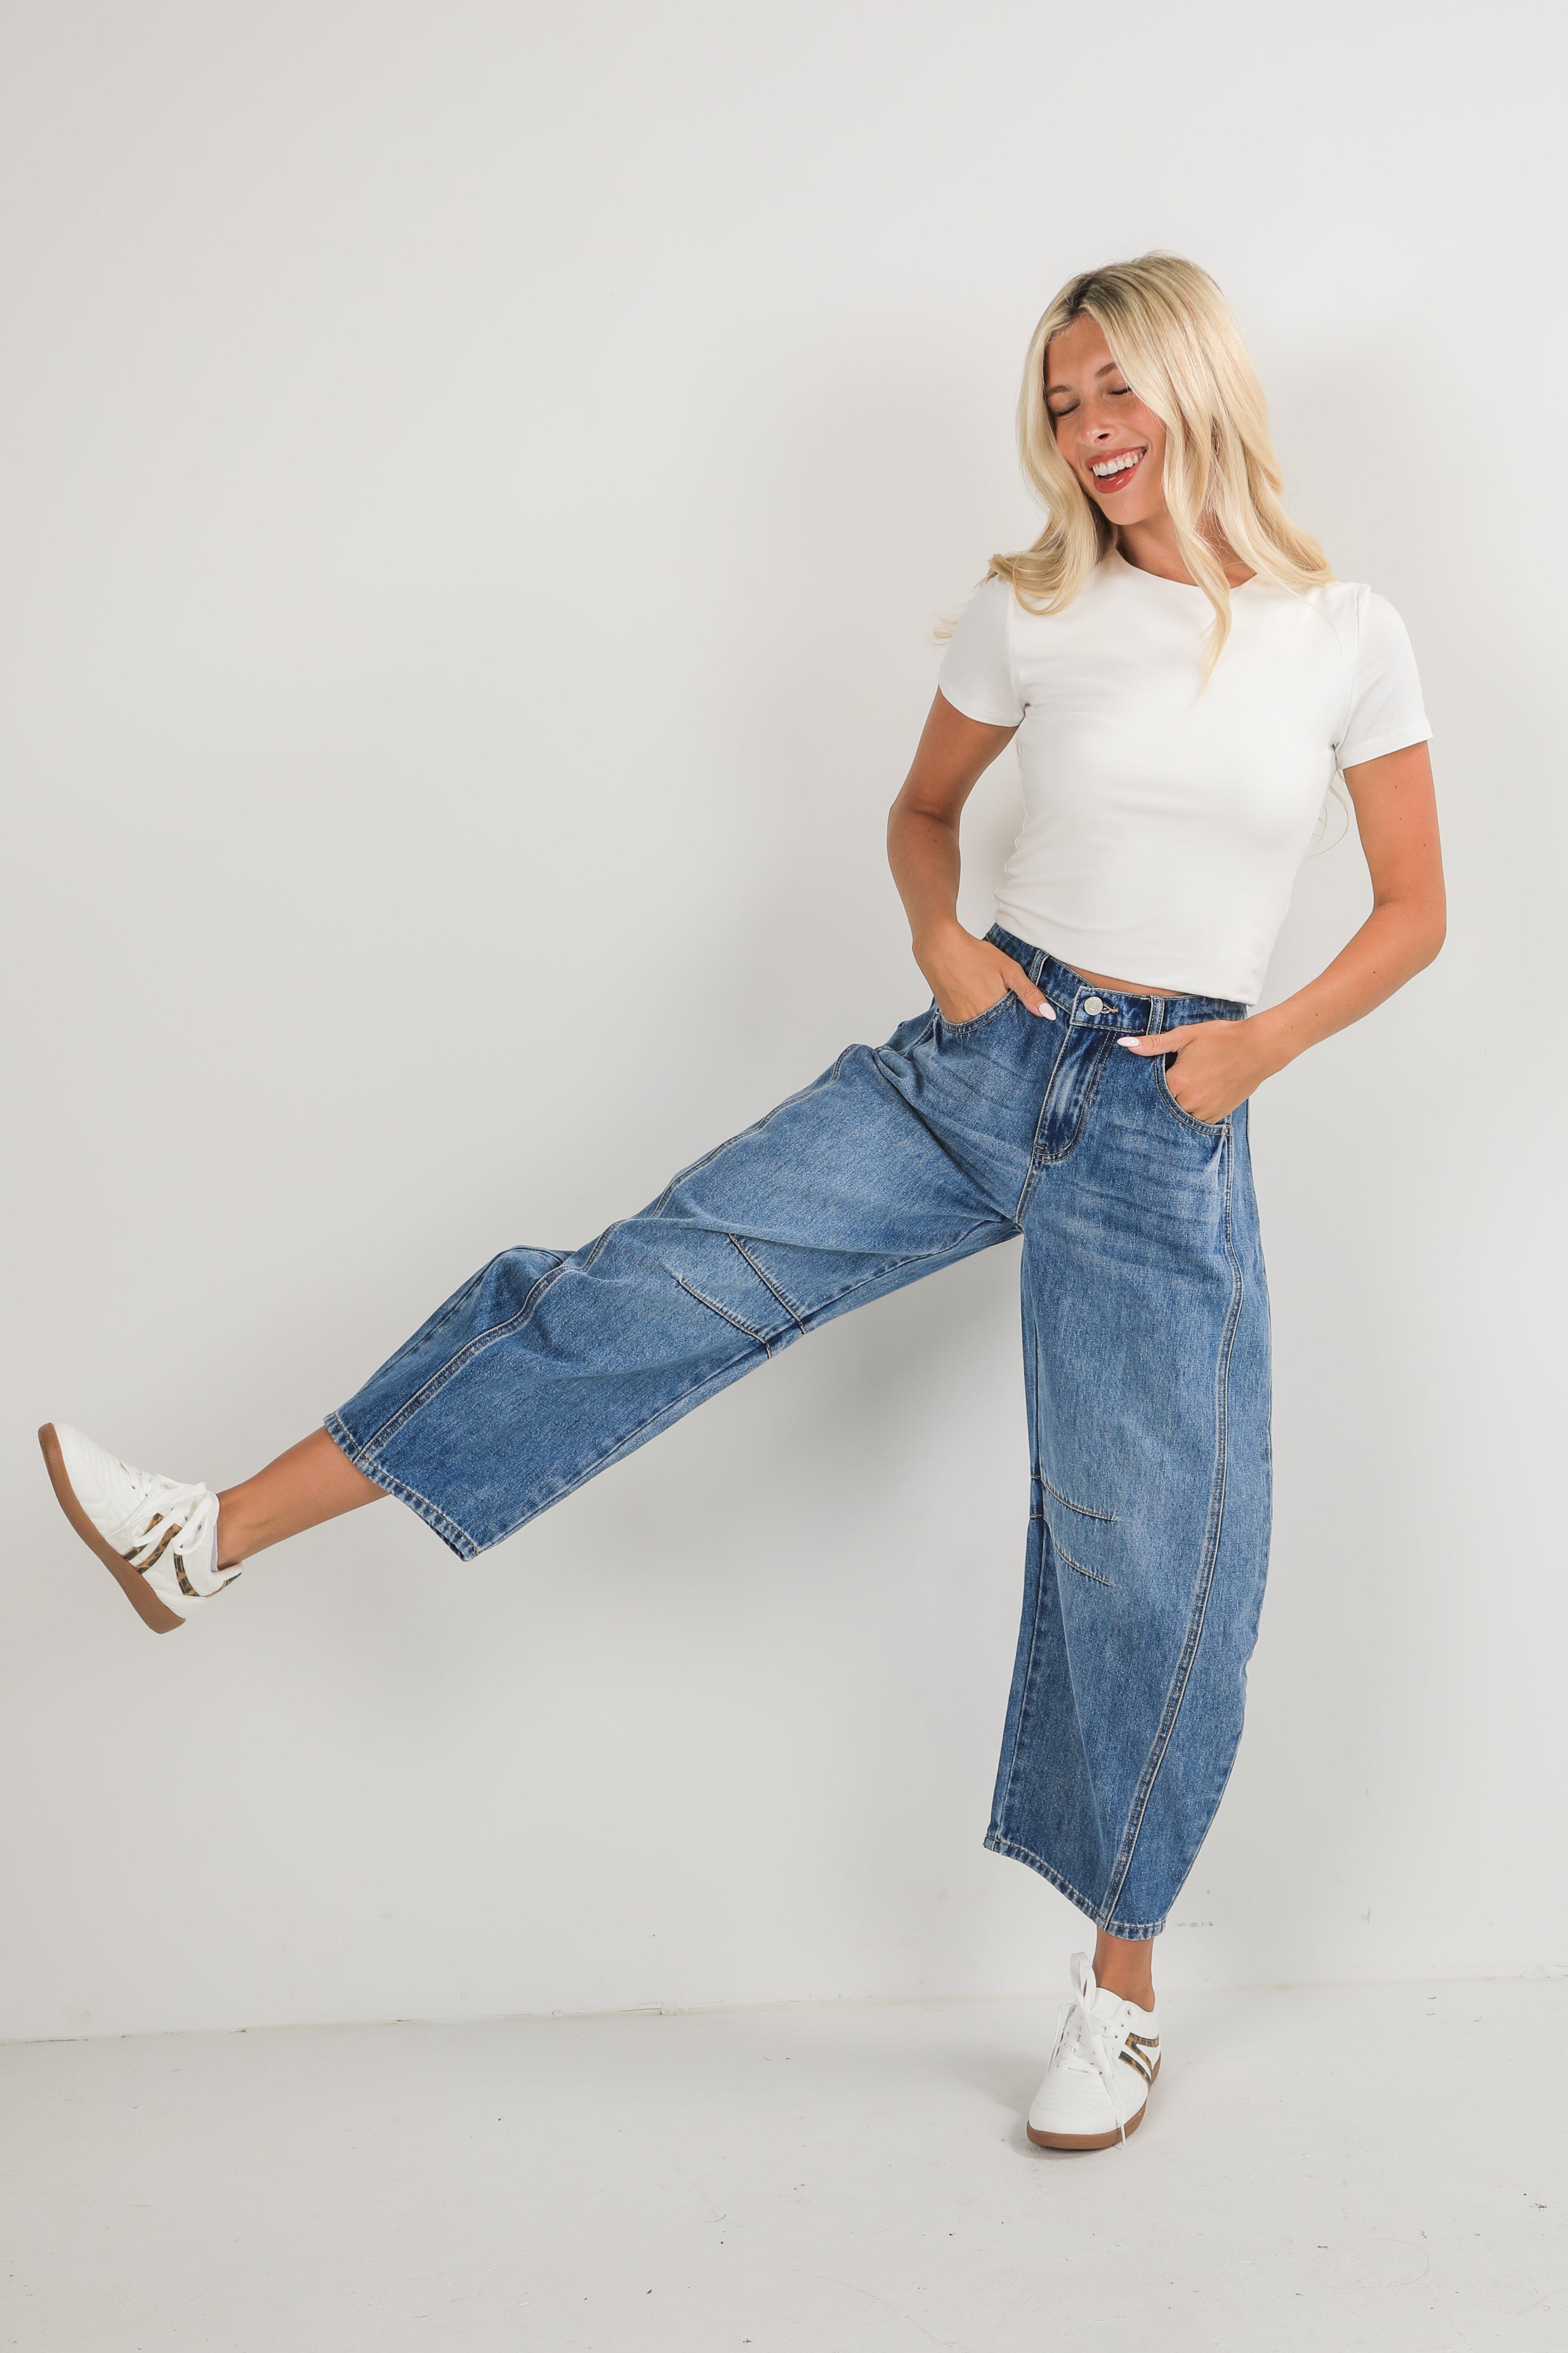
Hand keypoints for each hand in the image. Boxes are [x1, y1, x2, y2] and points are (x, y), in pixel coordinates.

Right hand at [914, 923, 1056, 1023]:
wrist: (940, 947)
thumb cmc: (976, 955)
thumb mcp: (1009, 969)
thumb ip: (1029, 993)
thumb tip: (1048, 1014)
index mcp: (995, 1010)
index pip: (1014, 1030)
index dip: (1020, 1026)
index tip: (1023, 1020)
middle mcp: (977, 1020)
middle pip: (997, 1033)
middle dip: (1005, 1027)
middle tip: (1004, 1009)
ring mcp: (961, 1020)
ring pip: (982, 1032)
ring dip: (989, 1026)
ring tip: (988, 1005)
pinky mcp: (950, 1017)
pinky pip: (967, 1027)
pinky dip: (975, 1022)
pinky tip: (977, 1007)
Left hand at [1119, 1019, 1272, 1123]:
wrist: (1259, 1048)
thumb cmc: (1223, 1039)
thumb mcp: (1186, 1035)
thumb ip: (1155, 1044)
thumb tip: (1126, 1044)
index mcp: (1178, 1082)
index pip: (1148, 1092)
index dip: (1145, 1086)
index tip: (1143, 1082)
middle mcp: (1189, 1101)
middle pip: (1162, 1106)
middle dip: (1160, 1098)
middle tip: (1162, 1087)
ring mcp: (1204, 1111)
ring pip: (1178, 1116)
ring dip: (1175, 1106)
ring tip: (1181, 1090)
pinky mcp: (1216, 1116)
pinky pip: (1194, 1121)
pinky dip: (1190, 1112)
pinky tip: (1192, 1098)